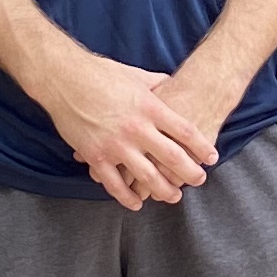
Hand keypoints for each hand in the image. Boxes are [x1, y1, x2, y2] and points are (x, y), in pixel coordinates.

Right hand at [45, 49, 213, 210]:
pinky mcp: (96, 156)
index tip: (211, 157)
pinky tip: (138, 203)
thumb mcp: (136, 76)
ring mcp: (116, 145)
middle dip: (190, 172)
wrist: (65, 79)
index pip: (185, 131)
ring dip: (164, 189)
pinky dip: (127, 197)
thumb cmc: (101, 73)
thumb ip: (157, 85)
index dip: (201, 147)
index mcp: (150, 107)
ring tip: (174, 195)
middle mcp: (137, 128)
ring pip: (147, 176)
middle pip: (172, 157)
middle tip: (199, 180)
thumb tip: (172, 84)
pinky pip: (115, 184)